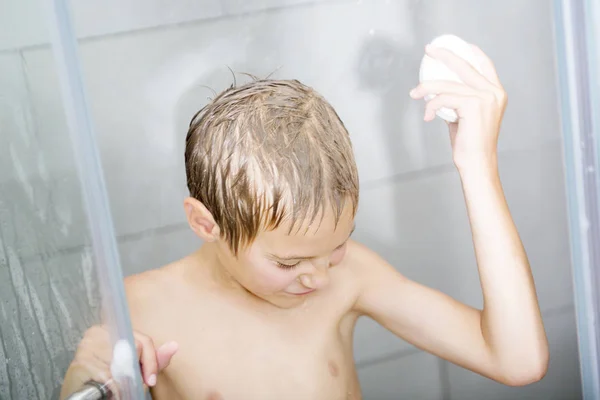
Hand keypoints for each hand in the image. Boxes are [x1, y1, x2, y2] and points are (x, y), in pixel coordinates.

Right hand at [61, 325, 177, 398]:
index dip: (151, 362)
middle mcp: (98, 332)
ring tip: (120, 386)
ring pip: (123, 363)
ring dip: (125, 381)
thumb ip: (153, 359)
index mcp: (112, 328)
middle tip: (134, 384)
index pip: (143, 341)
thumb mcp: (134, 367)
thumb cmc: (108, 380)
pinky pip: (109, 377)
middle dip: (138, 371)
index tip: (151, 379)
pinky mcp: (81, 362)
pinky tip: (110, 390)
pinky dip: (114, 387)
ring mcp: (88, 345)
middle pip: (135, 349)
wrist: (82, 396)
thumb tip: (174, 346)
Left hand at [410, 44, 506, 170]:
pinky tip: (428, 116)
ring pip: (448, 85)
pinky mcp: (472, 105)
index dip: (472, 52)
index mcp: (496, 93)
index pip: (485, 65)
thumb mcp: (466, 116)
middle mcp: (494, 92)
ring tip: (415, 94)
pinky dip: (431, 105)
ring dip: (427, 88)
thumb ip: (459, 100)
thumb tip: (440, 91)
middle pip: (465, 65)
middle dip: (445, 55)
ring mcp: (485, 98)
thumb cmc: (469, 143)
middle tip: (428, 50)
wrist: (477, 162)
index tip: (456, 45)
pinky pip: (443, 98)